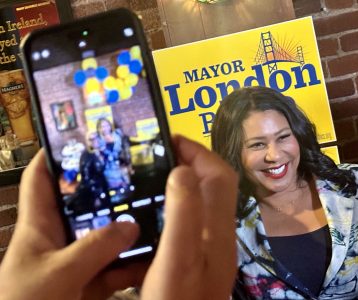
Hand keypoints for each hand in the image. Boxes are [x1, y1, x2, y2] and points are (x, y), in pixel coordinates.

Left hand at [0, 149, 146, 299]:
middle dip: (109, 190)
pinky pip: (116, 267)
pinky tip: (156, 251)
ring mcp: (78, 262)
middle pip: (84, 205)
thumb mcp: (56, 273)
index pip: (43, 179)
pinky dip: (134, 261)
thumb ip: (94, 248)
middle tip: (140, 173)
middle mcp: (60, 239)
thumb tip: (132, 225)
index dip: (58, 153)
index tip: (88, 136)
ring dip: (128, 227)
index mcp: (39, 226)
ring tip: (157, 207)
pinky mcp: (91, 284)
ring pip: (105, 236)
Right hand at [141, 136, 238, 299]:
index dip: (198, 151)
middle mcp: (219, 234)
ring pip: (203, 200)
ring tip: (154, 173)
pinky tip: (156, 208)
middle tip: (157, 154)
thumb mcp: (178, 259)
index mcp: (217, 229)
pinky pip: (191, 217)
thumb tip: (183, 170)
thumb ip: (183, 213)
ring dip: (183, 180)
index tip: (169, 139)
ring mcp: (211, 246)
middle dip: (190, 161)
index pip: (218, 174)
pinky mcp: (199, 257)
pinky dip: (177, 202)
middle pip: (213, 185)